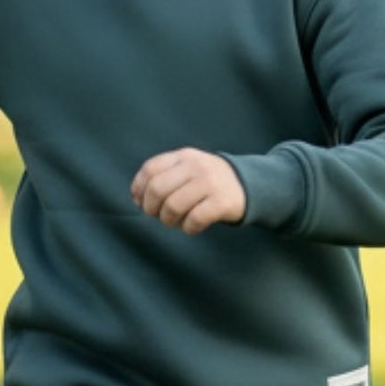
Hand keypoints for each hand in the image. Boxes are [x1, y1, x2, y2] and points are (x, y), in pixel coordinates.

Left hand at [131, 148, 246, 234]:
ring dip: (169, 220)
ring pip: (173, 206)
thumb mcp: (187, 169)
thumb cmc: (208, 182)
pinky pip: (194, 220)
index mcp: (183, 157)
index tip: (140, 202)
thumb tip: (137, 198)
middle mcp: (195, 166)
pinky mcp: (221, 202)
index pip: (150, 169)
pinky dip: (188, 228)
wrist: (248, 184)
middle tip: (158, 216)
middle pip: (157, 189)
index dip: (139, 189)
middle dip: (151, 208)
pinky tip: (192, 227)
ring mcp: (209, 183)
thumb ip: (163, 177)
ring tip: (176, 221)